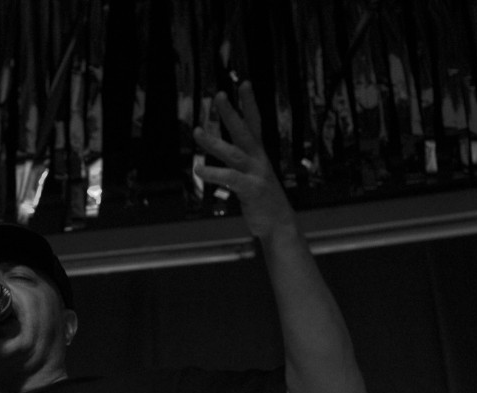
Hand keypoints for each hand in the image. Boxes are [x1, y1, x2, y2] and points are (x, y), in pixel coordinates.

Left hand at [193, 81, 295, 239]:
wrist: (279, 225)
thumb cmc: (263, 200)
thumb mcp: (255, 176)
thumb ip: (242, 164)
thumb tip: (228, 153)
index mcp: (259, 154)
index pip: (255, 123)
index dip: (249, 104)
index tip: (244, 83)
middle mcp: (259, 160)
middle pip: (245, 131)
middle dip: (232, 112)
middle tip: (220, 94)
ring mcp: (256, 174)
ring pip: (234, 153)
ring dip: (214, 142)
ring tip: (197, 132)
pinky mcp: (251, 190)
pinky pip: (230, 178)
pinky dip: (213, 173)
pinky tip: (198, 170)